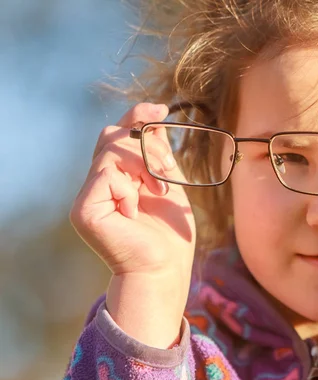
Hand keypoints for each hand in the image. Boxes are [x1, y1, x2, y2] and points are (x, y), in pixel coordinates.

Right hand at [70, 103, 195, 346]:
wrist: (165, 268)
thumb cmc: (169, 232)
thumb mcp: (169, 182)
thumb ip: (157, 153)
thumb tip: (153, 118)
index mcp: (118, 176)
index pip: (118, 134)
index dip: (136, 116)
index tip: (161, 108)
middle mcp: (99, 183)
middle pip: (111, 136)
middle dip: (145, 143)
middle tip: (169, 167)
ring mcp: (88, 196)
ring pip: (110, 152)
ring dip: (144, 165)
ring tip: (160, 190)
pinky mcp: (83, 209)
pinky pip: (105, 175)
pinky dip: (128, 187)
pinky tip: (135, 210)